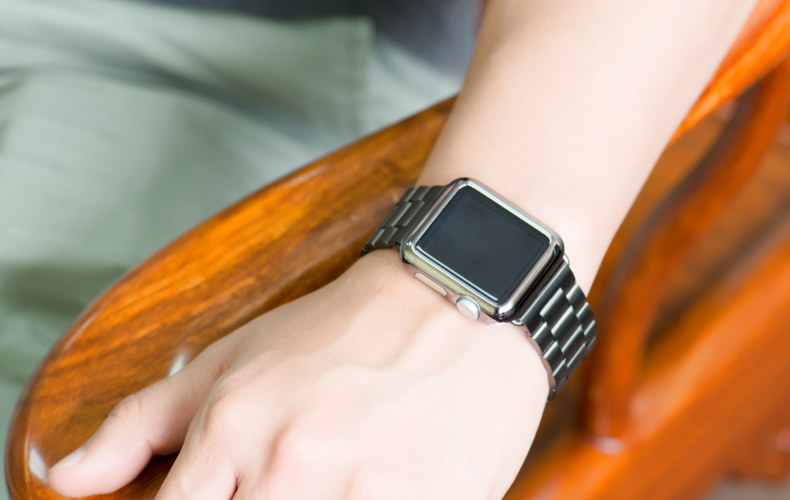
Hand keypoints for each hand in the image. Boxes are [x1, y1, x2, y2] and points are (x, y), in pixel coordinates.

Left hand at [47, 251, 548, 498]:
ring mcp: (360, 492)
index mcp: (230, 432)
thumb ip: (140, 423)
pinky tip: (375, 484)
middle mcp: (288, 468)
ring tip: (332, 481)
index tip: (230, 497)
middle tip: (295, 482)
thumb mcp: (231, 357)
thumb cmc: (343, 328)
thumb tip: (69, 479)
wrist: (454, 293)